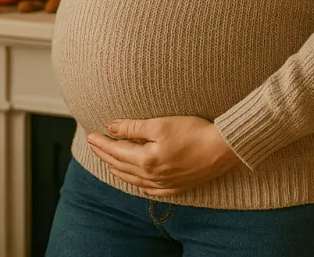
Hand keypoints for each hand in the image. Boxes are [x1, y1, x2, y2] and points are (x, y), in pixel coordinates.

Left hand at [85, 116, 241, 196]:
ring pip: (133, 180)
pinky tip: (136, 181)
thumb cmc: (193, 132)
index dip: (102, 143)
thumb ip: (133, 127)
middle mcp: (152, 176)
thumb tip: (112, 127)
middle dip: (105, 155)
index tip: (90, 135)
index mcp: (146, 160)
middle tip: (94, 145)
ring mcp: (164, 184)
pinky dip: (138, 184)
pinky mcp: (177, 187)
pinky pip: (151, 190)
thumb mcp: (160, 124)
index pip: (116, 151)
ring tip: (109, 161)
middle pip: (121, 166)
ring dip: (118, 169)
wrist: (223, 148)